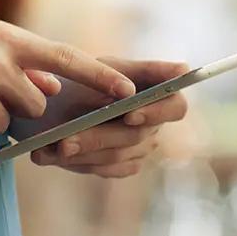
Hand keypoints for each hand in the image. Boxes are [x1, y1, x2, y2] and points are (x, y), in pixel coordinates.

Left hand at [30, 59, 189, 177]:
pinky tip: (53, 155)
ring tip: (53, 148)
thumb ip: (147, 69)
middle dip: (99, 136)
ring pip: (115, 156)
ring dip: (82, 152)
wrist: (64, 99)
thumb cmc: (95, 75)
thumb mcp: (113, 66)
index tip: (130, 113)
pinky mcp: (123, 166)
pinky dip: (79, 162)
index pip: (176, 108)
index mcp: (163, 97)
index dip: (155, 112)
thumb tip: (183, 70)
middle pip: (135, 136)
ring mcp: (140, 148)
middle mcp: (156, 126)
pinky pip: (105, 169)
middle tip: (67, 139)